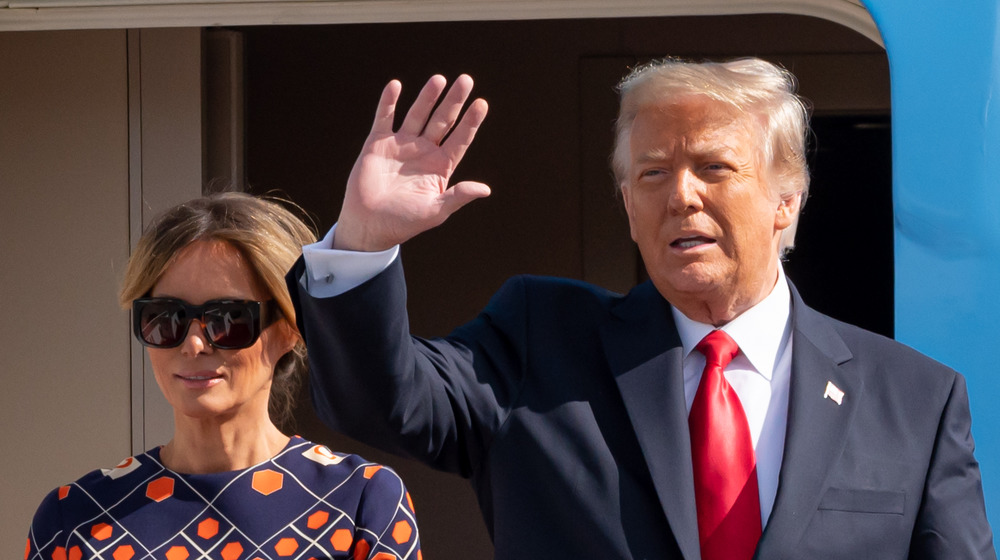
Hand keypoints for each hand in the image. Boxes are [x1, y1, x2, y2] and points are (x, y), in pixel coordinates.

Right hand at [334, 74, 489, 251]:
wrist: (369, 226)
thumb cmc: (404, 222)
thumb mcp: (435, 211)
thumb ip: (458, 196)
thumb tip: (485, 190)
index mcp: (440, 166)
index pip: (460, 139)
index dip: (471, 122)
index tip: (482, 104)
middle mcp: (424, 151)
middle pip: (442, 121)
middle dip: (453, 101)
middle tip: (466, 80)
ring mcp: (401, 145)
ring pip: (417, 115)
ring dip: (427, 98)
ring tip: (439, 80)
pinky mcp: (378, 143)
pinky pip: (384, 118)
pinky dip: (389, 102)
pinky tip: (396, 85)